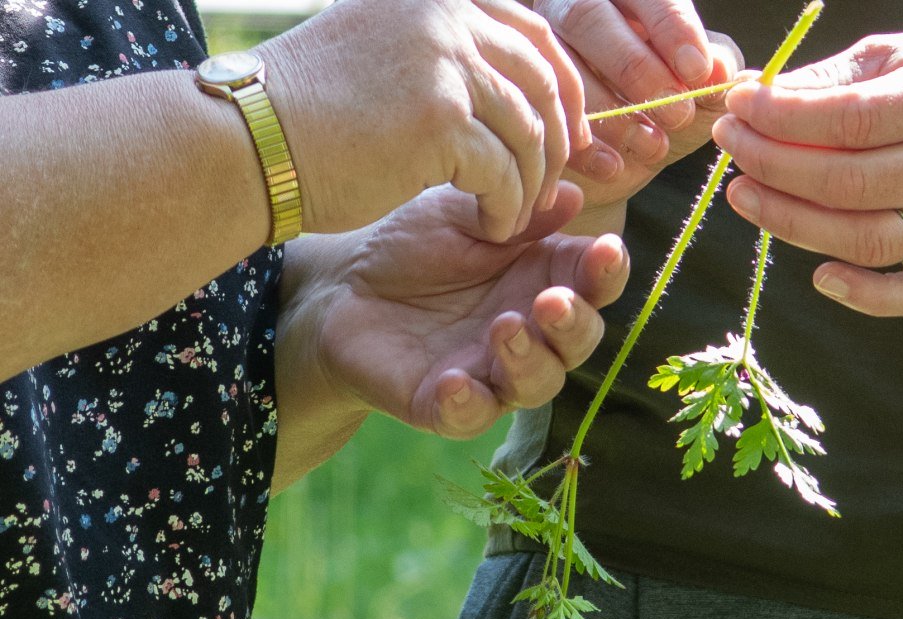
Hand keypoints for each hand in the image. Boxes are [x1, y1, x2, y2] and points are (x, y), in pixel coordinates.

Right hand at [256, 0, 587, 240]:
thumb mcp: (381, 47)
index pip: (532, 34)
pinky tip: (491, 226)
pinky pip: (505, 174)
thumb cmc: (307, 107)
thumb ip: (439, 49)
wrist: (245, 138)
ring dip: (532, 182)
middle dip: (560, 137)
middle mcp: (447, 17)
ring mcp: (446, 65)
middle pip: (542, 81)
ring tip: (514, 212)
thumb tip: (511, 86)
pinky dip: (507, 208)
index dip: (562, 86)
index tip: (568, 130)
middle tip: (557, 180)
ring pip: (530, 133)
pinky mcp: (441, 121)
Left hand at [303, 184, 627, 438]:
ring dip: (529, 360)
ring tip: (503, 327)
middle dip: (574, 323)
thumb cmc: (411, 245)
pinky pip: (470, 416)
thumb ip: (513, 212)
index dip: (608, 270)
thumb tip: (570, 193)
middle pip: (579, 340)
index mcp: (544, 278)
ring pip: (538, 383)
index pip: (595, 281)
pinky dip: (468, 403)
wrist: (339, 288)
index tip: (606, 250)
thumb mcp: (458, 215)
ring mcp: (492, 372)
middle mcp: (532, 332)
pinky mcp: (447, 405)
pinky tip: (455, 381)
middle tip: (552, 301)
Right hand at [532, 1, 742, 229]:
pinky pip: (540, 113)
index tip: (697, 71)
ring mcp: (538, 50)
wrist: (624, 163)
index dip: (671, 27)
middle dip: (636, 67)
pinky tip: (615, 166)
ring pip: (560, 64)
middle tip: (677, 112)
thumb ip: (717, 68)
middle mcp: (572, 7)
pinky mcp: (519, 97)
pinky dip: (583, 145)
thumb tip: (724, 67)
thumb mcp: (699, 87)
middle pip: (589, 17)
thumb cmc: (666, 109)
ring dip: (611, 110)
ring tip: (653, 146)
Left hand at [714, 30, 902, 316]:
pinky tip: (820, 278)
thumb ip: (830, 78)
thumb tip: (752, 95)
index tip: (738, 103)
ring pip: (867, 239)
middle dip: (773, 164)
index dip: (784, 117)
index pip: (853, 118)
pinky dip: (868, 297)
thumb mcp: (900, 53)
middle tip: (729, 144)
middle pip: (849, 183)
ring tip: (742, 193)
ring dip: (792, 223)